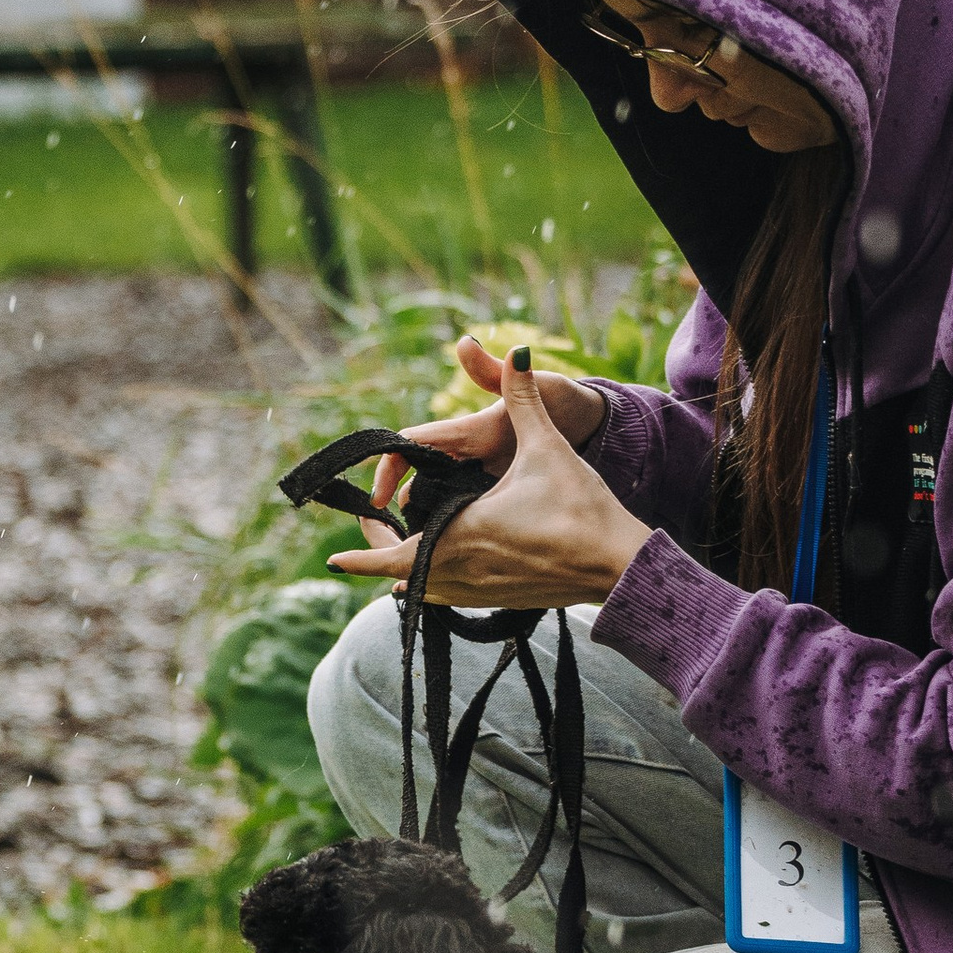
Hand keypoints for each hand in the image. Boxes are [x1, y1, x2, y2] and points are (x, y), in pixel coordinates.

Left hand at [335, 346, 648, 611]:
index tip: (333, 561)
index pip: (398, 555)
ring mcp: (487, 590)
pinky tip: (439, 580)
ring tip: (394, 560)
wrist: (618, 565)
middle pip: (405, 577)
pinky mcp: (507, 600)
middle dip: (380, 560)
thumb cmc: (582, 509)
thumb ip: (523, 399)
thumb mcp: (547, 449)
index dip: (363, 558)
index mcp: (465, 533)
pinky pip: (456, 599)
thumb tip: (518, 353)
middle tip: (366, 540)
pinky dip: (438, 588)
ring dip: (408, 577)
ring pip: (430, 593)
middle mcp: (468, 569)